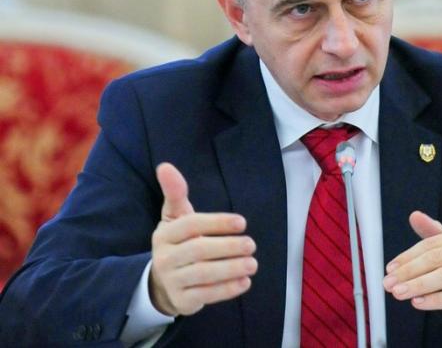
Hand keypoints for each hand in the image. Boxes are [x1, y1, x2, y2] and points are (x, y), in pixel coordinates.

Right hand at [149, 162, 257, 315]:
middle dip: (228, 247)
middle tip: (252, 245)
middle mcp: (165, 257)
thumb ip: (175, 193)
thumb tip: (165, 166)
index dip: (217, 222)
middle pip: (198, 250)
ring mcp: (172, 281)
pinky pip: (206, 295)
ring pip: (203, 275)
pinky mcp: (181, 301)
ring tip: (253, 264)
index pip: (191, 225)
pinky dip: (227, 290)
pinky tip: (245, 282)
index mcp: (165, 233)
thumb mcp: (175, 217)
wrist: (162, 283)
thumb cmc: (178, 242)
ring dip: (231, 269)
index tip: (242, 222)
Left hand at [383, 211, 441, 334]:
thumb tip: (414, 215)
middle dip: (409, 271)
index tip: (390, 269)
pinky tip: (418, 302)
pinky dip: (435, 299)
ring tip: (398, 293)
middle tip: (388, 283)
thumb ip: (435, 235)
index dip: (408, 256)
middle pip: (437, 258)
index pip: (432, 244)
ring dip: (418, 285)